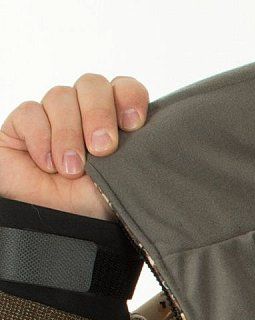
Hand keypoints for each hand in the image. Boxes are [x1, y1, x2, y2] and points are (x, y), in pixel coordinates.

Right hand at [0, 74, 148, 220]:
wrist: (53, 225)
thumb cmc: (90, 208)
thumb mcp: (123, 185)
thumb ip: (135, 157)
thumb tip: (155, 141)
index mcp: (116, 124)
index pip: (125, 89)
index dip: (129, 97)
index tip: (133, 124)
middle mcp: (86, 114)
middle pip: (92, 84)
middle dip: (98, 114)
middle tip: (101, 150)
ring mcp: (55, 116)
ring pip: (61, 96)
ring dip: (68, 135)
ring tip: (70, 170)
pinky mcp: (25, 122)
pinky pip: (31, 112)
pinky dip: (40, 139)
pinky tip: (47, 165)